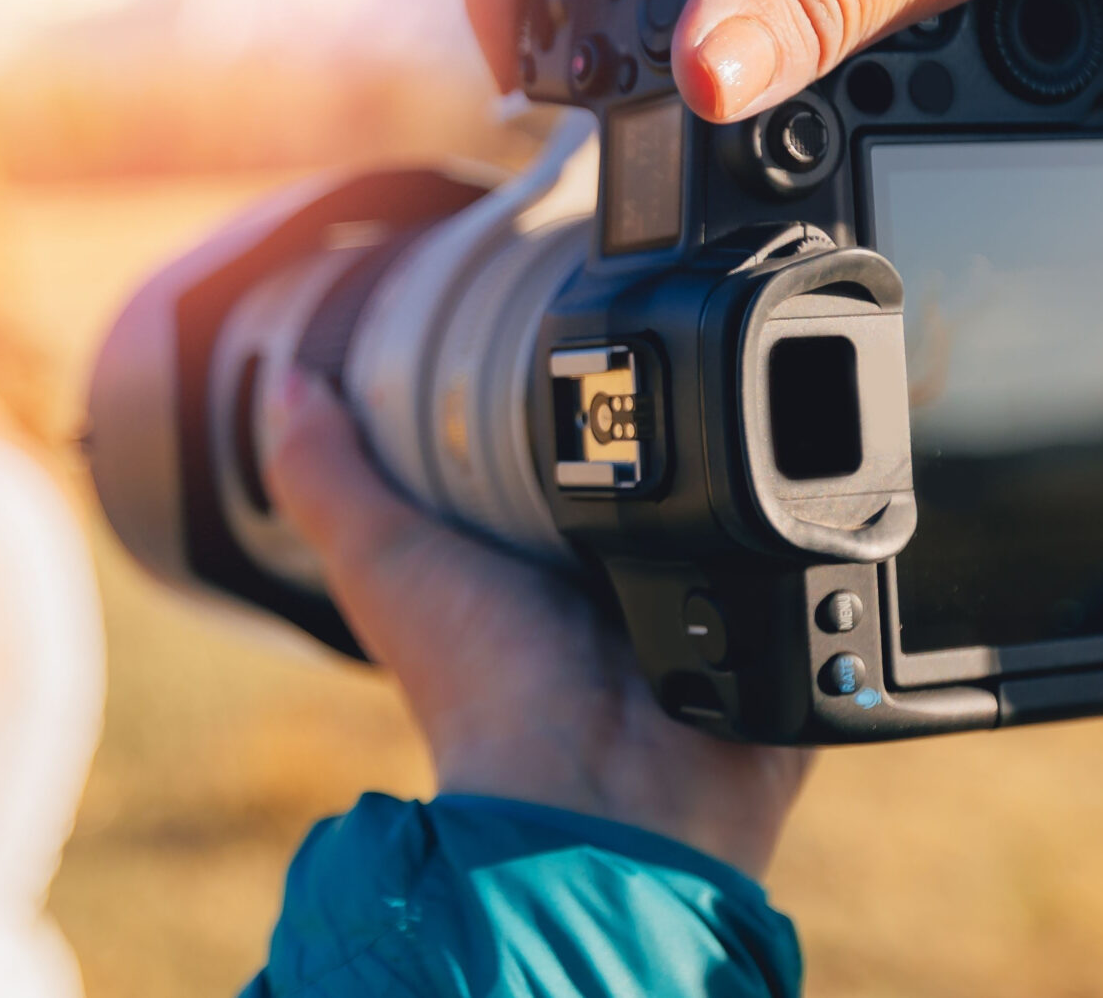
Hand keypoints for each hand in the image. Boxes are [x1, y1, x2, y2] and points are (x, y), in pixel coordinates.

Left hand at [263, 370, 808, 877]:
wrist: (600, 789)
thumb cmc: (483, 684)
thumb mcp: (383, 562)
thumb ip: (326, 475)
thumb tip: (286, 378)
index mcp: (532, 559)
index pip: (550, 451)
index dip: (546, 394)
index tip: (552, 313)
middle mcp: (620, 581)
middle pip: (651, 465)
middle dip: (656, 412)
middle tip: (659, 333)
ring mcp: (707, 606)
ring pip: (738, 497)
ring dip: (740, 456)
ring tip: (731, 383)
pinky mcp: (788, 631)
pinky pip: (816, 556)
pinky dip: (808, 519)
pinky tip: (803, 458)